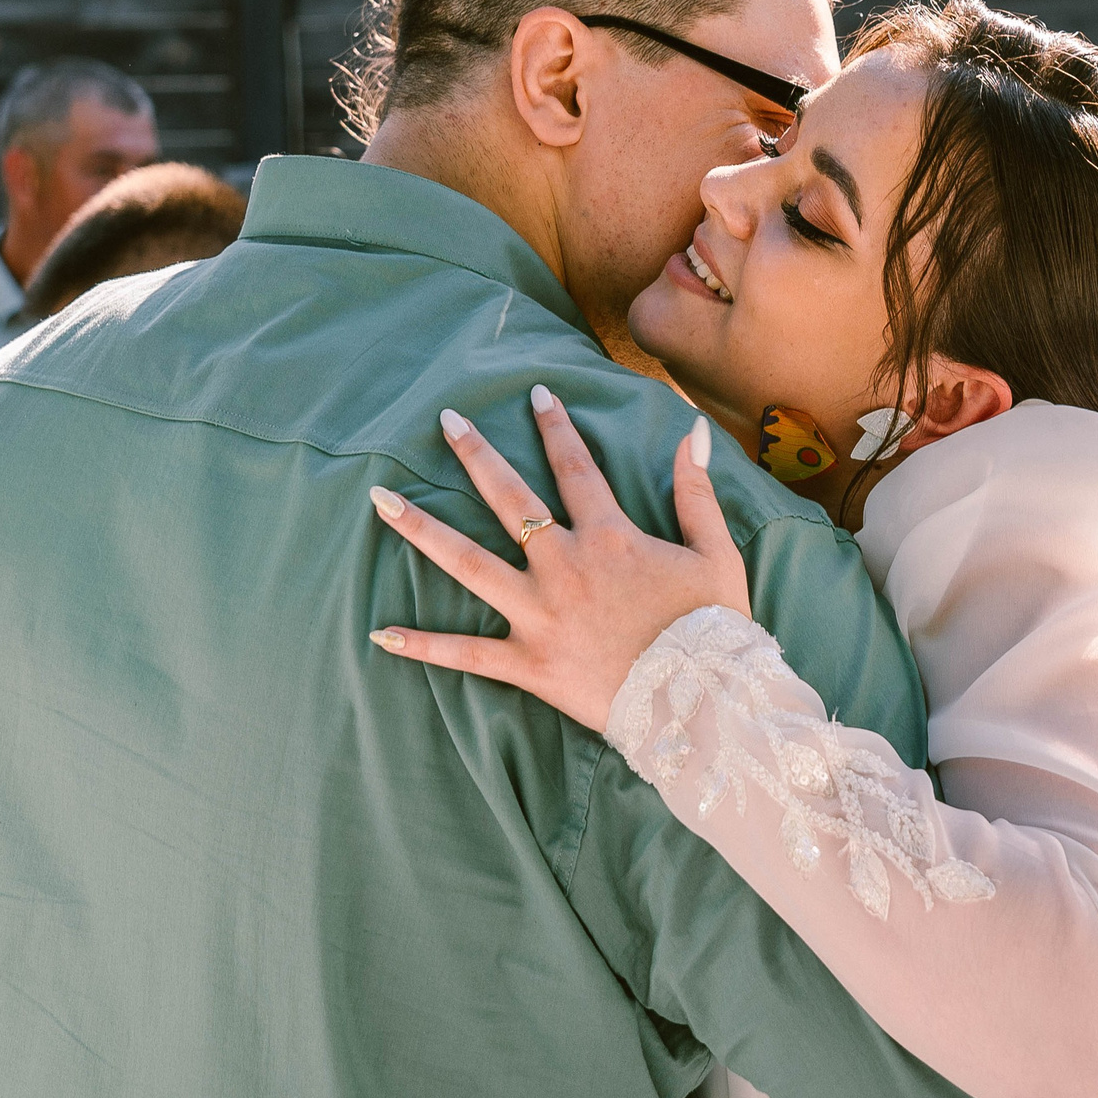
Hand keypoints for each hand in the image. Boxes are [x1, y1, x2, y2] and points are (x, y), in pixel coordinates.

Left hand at [366, 388, 748, 733]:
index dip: (556, 427)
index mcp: (608, 536)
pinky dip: (423, 645)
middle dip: (475, 455)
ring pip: (468, 563)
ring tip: (382, 500)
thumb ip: (697, 490)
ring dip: (422, 530)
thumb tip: (690, 429)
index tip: (535, 395)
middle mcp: (563, 566)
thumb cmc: (713, 629)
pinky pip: (466, 654)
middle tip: (445, 419)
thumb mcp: (717, 552)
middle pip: (508, 499)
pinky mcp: (528, 663)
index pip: (575, 467)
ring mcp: (539, 614)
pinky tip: (380, 632)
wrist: (702, 702)